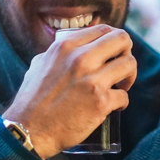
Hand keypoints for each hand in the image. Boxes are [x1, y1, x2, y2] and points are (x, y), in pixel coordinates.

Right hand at [4, 25, 137, 158]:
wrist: (29, 130)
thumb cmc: (32, 100)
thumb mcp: (40, 64)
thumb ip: (59, 53)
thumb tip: (76, 48)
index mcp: (66, 46)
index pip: (103, 29)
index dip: (113, 40)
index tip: (113, 53)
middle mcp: (80, 58)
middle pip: (122, 40)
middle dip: (126, 52)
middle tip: (121, 67)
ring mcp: (92, 80)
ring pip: (129, 64)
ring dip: (129, 76)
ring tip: (120, 86)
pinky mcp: (100, 102)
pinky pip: (124, 96)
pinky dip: (121, 102)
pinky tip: (112, 107)